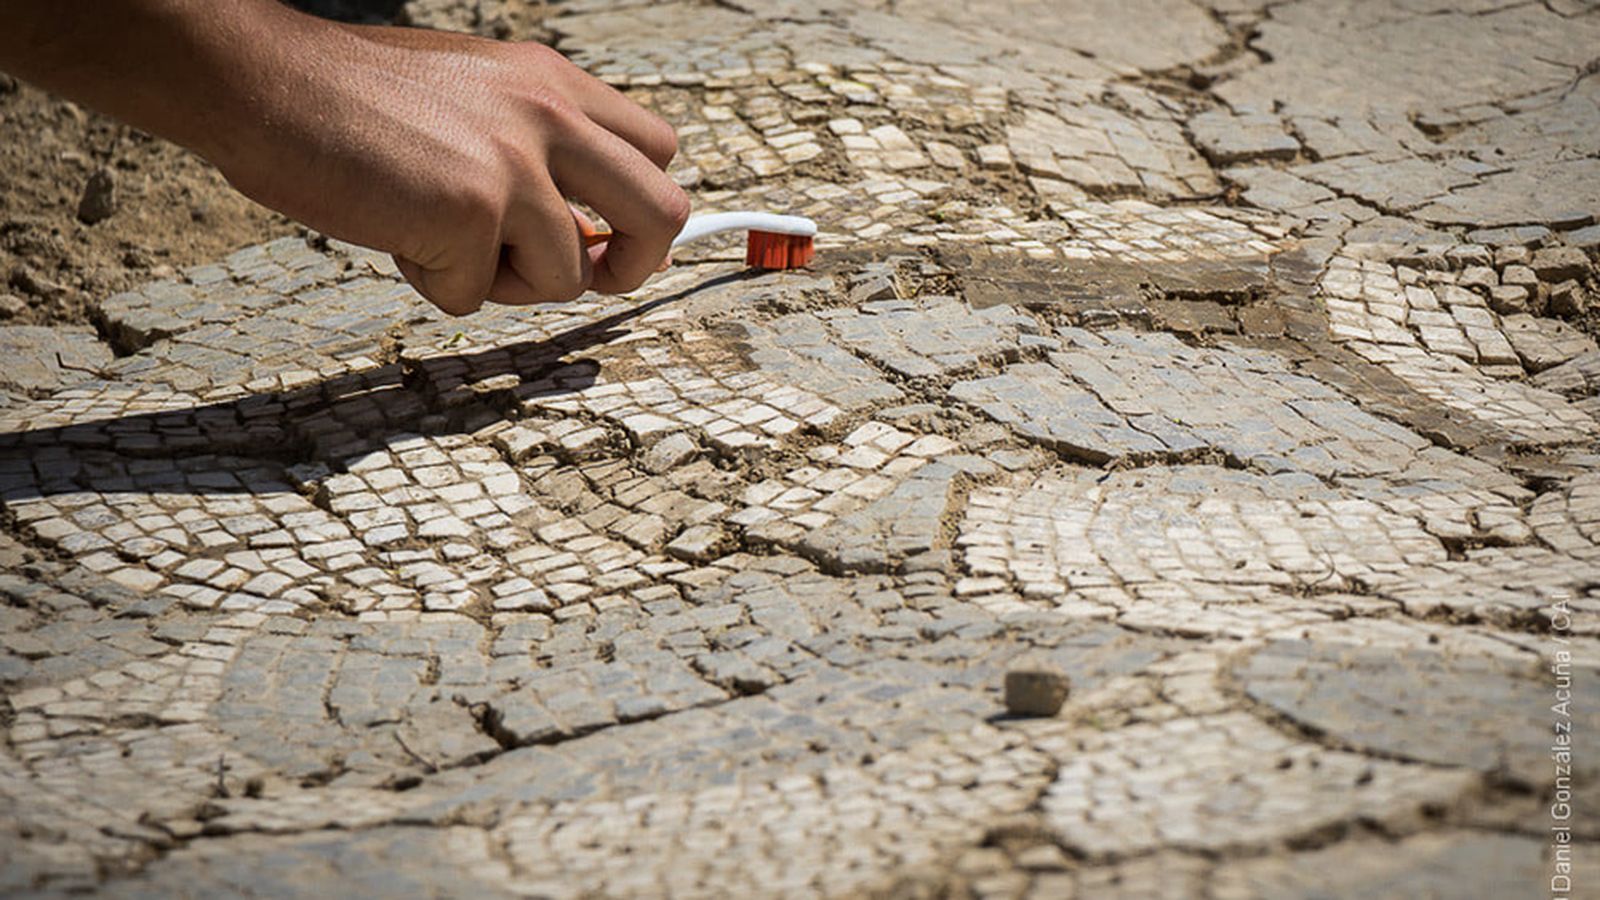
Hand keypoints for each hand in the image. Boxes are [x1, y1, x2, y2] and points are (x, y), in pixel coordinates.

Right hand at [213, 19, 688, 315]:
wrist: (265, 81)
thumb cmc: (351, 99)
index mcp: (554, 83)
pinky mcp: (471, 211)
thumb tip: (583, 236)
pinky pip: (476, 296)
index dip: (641, 208)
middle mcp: (550, 116)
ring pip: (568, 276)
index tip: (606, 238)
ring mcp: (515, 165)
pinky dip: (434, 284)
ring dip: (507, 284)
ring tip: (442, 241)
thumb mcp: (473, 96)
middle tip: (587, 277)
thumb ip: (535, 149)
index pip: (655, 148)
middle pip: (662, 212)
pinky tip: (396, 234)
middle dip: (634, 266)